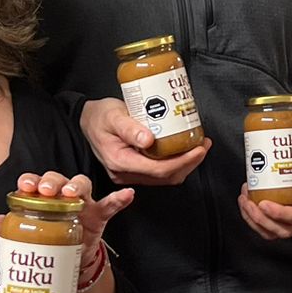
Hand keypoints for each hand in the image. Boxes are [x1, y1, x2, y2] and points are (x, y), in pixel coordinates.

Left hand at [0, 170, 135, 269]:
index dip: (31, 181)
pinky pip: (111, 204)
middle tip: (46, 190)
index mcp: (43, 198)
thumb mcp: (26, 234)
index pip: (36, 183)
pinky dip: (119, 198)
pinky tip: (127, 195)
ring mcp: (83, 204)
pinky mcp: (99, 215)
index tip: (24, 185)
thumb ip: (6, 227)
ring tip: (73, 192)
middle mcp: (62, 195)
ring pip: (83, 186)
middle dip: (53, 181)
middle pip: (59, 179)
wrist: (68, 261)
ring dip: (78, 186)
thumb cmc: (45, 239)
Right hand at [81, 97, 209, 186]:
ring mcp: (130, 174)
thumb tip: (148, 140)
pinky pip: (160, 172)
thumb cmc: (99, 116)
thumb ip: (129, 127)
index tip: (198, 149)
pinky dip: (176, 162)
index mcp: (120, 161)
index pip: (158, 169)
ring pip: (165, 177)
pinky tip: (184, 149)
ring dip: (185, 164)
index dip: (182, 161)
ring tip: (198, 145)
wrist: (88, 120)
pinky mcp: (136, 170)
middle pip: (165, 176)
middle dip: (189, 163)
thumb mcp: (112, 115)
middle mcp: (125, 173)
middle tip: (203, 145)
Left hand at [238, 133, 291, 240]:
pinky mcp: (283, 218)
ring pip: (273, 231)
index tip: (264, 204)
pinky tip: (246, 204)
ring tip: (245, 201)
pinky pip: (267, 227)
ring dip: (254, 220)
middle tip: (249, 203)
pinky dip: (253, 219)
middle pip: (284, 229)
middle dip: (262, 219)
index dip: (281, 214)